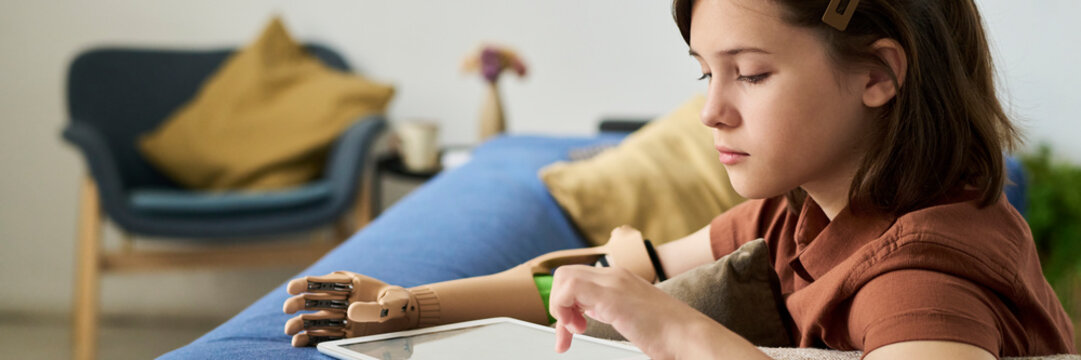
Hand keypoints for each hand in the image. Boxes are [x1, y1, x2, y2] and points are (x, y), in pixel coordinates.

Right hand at [282, 271, 416, 345]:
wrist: (406, 318)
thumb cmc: (399, 303)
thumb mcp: (393, 302)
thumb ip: (374, 307)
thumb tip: (349, 311)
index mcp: (348, 284)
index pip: (323, 282)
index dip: (305, 283)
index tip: (292, 288)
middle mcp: (339, 300)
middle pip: (314, 300)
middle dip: (299, 303)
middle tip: (288, 308)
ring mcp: (339, 317)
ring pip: (314, 319)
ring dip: (300, 323)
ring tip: (289, 329)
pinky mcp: (342, 333)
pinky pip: (322, 335)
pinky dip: (309, 338)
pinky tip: (297, 341)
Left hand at [548, 265, 696, 357]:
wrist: (689, 337)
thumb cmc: (668, 334)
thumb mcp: (631, 316)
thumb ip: (609, 308)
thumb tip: (587, 312)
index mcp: (620, 279)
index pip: (578, 279)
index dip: (567, 304)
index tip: (573, 329)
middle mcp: (615, 275)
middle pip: (566, 274)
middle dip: (559, 305)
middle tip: (571, 332)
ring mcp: (613, 282)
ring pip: (563, 278)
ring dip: (560, 308)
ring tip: (574, 331)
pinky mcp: (611, 295)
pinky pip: (569, 288)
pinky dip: (563, 309)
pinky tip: (577, 329)